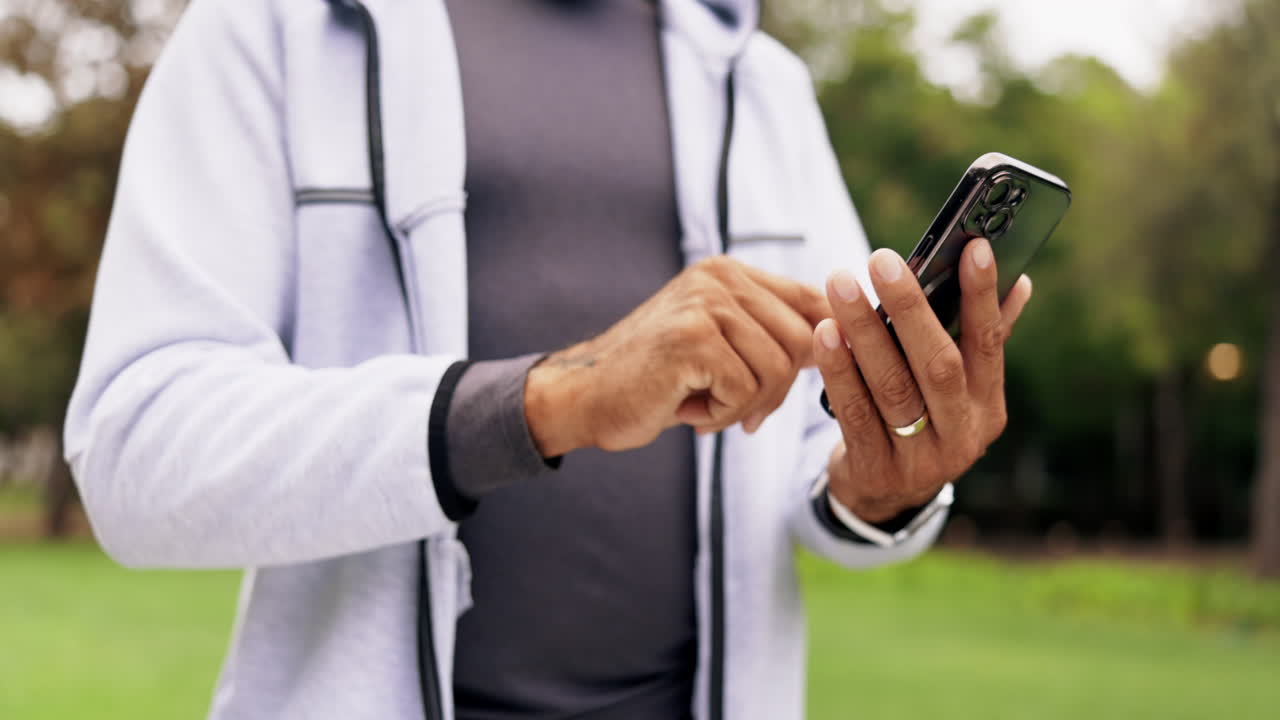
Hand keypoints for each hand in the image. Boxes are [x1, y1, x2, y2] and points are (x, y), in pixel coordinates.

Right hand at [525, 256, 829, 455]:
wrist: (584, 397)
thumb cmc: (657, 380)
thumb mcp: (719, 345)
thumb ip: (769, 334)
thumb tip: (847, 340)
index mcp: (729, 273)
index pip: (813, 300)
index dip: (828, 343)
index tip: (816, 377)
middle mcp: (720, 278)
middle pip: (805, 340)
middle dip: (780, 389)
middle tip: (742, 411)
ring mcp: (704, 304)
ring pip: (778, 369)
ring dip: (747, 406)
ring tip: (707, 408)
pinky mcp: (691, 339)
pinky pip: (745, 390)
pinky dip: (723, 415)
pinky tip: (690, 412)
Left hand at [814, 240, 1032, 522]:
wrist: (884, 496)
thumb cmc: (921, 420)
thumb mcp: (957, 391)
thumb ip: (981, 338)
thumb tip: (1019, 279)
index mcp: (987, 407)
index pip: (989, 343)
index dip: (983, 295)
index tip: (974, 246)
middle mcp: (961, 434)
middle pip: (938, 364)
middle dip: (910, 308)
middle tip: (881, 259)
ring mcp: (920, 459)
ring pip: (891, 386)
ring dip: (863, 331)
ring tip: (840, 285)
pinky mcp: (875, 470)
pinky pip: (854, 412)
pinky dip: (838, 370)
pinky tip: (824, 333)